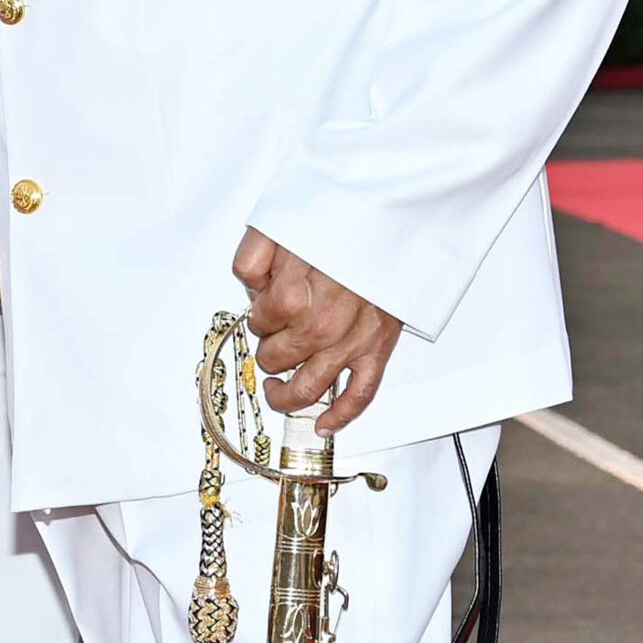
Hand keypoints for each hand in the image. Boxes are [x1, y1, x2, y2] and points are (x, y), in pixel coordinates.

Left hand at [233, 228, 402, 436]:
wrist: (393, 217)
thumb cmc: (338, 219)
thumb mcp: (277, 228)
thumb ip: (252, 261)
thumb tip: (249, 289)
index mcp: (289, 298)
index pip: (257, 324)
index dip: (258, 315)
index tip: (265, 305)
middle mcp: (317, 327)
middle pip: (276, 358)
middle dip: (268, 349)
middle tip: (273, 336)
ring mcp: (350, 343)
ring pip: (308, 389)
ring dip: (286, 397)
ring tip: (276, 391)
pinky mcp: (378, 350)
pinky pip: (359, 396)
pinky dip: (340, 417)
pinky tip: (323, 425)